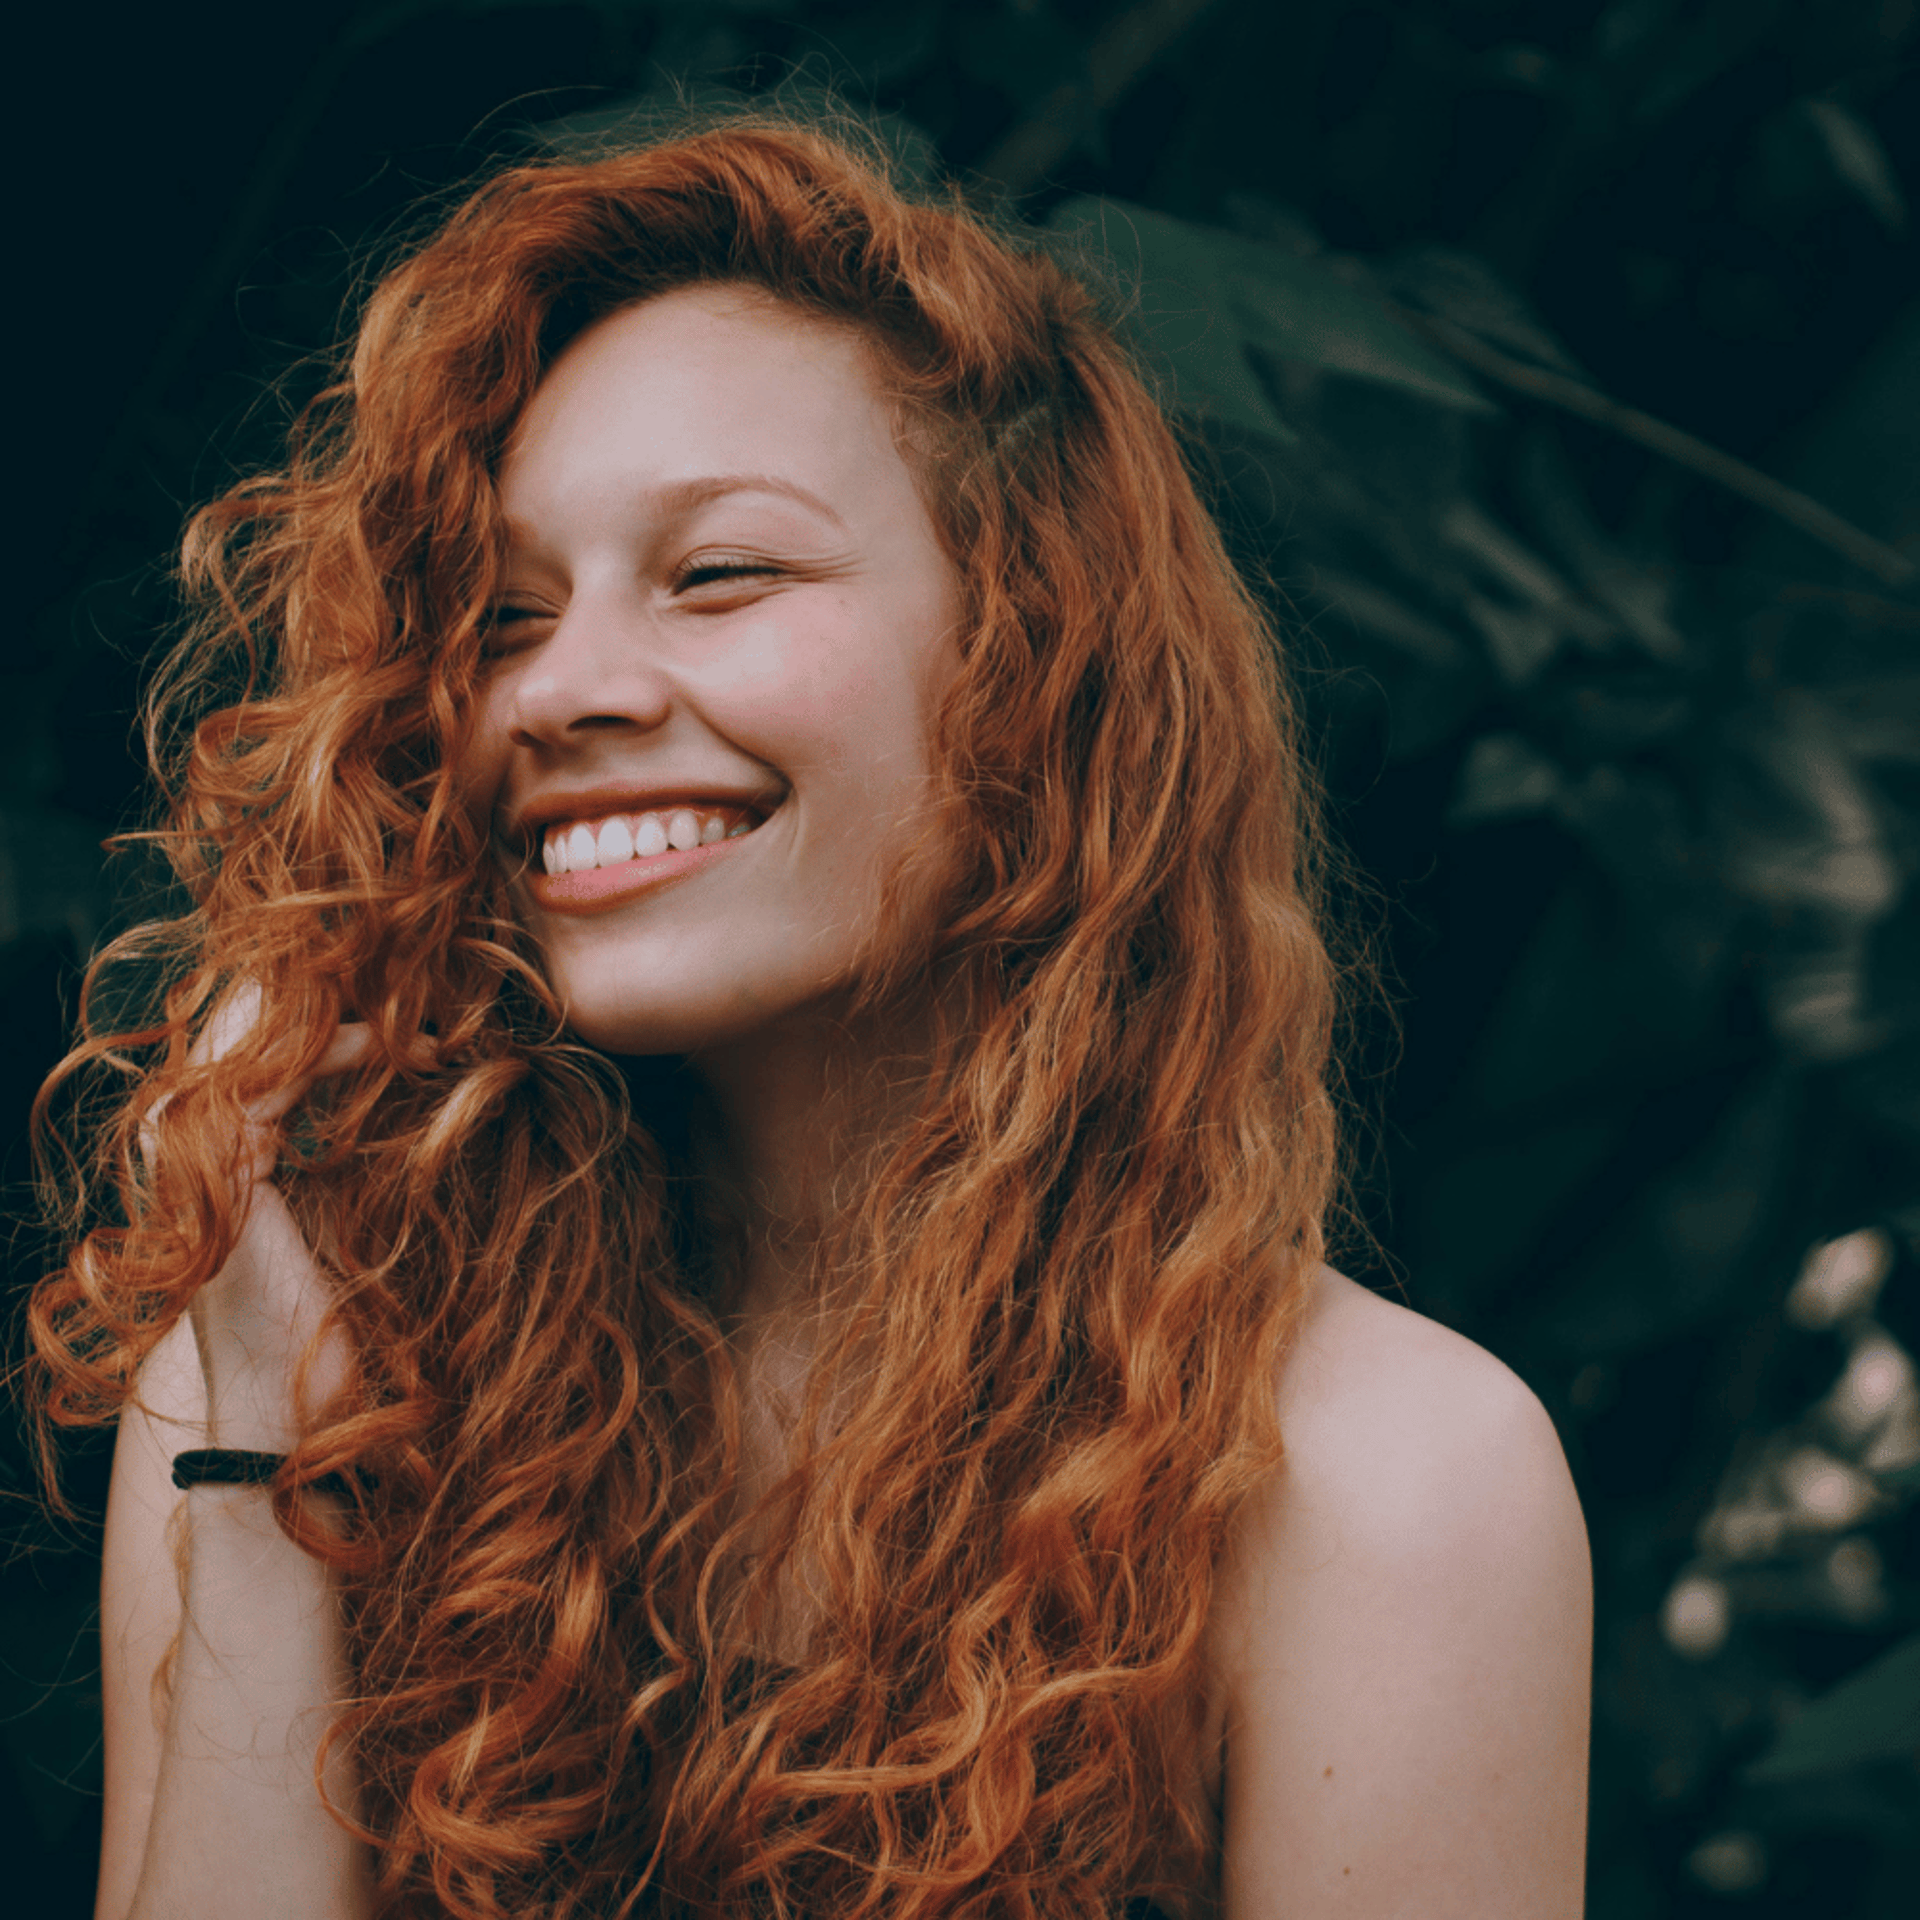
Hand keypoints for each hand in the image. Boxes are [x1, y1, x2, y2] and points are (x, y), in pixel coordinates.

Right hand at [157, 987, 375, 1451]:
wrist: (293, 1410)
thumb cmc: (328, 1326)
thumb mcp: (342, 1212)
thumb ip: (344, 1146)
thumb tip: (416, 1080)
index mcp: (211, 1148)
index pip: (259, 1040)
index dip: (334, 1005)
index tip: (413, 1000)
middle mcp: (185, 1143)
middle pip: (247, 1022)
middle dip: (332, 988)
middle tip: (415, 975)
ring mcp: (192, 1157)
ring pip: (254, 1034)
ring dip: (342, 1009)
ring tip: (416, 1004)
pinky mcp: (220, 1173)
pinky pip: (275, 1076)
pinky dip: (340, 1050)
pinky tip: (398, 1050)